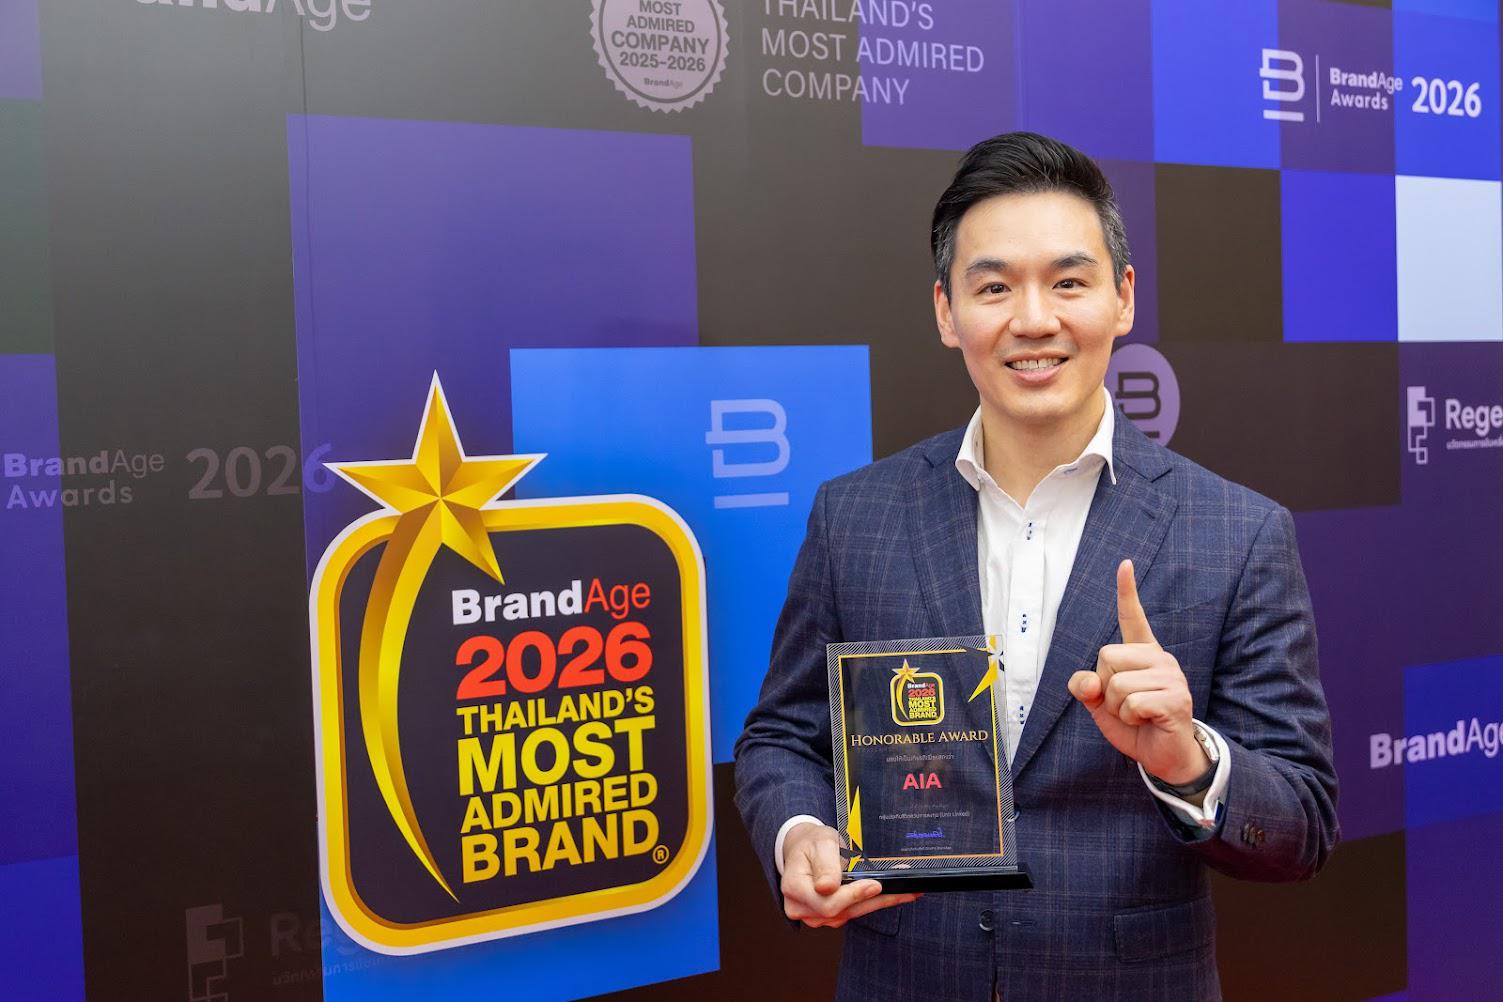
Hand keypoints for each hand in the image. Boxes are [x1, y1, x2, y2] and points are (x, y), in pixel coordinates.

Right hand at [780, 822, 919, 927]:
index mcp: (794, 887)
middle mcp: (801, 907)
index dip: (852, 896)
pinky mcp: (827, 917)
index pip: (826, 902)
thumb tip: (827, 887)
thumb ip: (825, 864)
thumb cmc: (812, 844)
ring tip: (904, 893)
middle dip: (873, 901)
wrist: (803, 850)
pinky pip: (851, 913)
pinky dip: (871, 904)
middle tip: (902, 891)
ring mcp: (813, 915)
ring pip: (850, 914)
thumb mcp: (820, 843)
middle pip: (840, 912)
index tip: (874, 885)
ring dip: (877, 904)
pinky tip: (891, 896)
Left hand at [1067, 559, 1209, 785]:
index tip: (1124, 564)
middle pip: (1106, 656)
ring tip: (1138, 715)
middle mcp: (1159, 658)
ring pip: (1117, 683)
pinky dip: (1130, 718)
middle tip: (1126, 704)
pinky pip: (1132, 703)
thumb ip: (1086, 687)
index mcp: (1142, 654)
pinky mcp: (1175, 698)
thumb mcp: (1100, 704)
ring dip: (1118, 707)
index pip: (1132, 618)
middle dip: (1105, 686)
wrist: (1164, 757)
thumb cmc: (1134, 725)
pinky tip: (1147, 722)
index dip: (1127, 592)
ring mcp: (1171, 677)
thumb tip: (1087, 681)